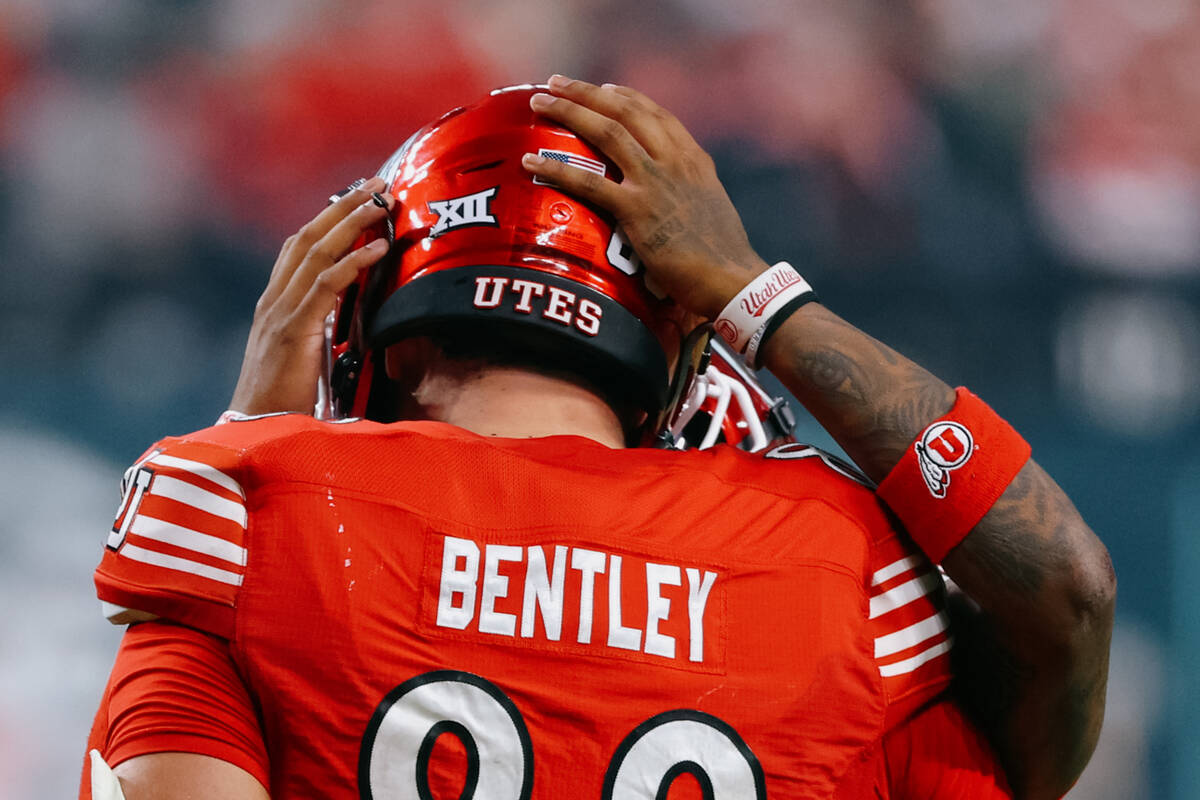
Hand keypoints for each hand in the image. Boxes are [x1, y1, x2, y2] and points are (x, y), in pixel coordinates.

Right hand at [228, 176, 393, 415]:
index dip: (327, 218)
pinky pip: (326, 285)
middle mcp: (274, 300)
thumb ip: (320, 330)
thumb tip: (350, 317)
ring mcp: (280, 312)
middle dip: (343, 205)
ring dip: (352, 221)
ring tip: (382, 201)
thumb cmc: (283, 402)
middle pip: (308, 236)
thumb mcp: (304, 356)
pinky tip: (378, 247)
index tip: (358, 198)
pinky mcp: (293, 331)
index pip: (299, 247)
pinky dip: (353, 262)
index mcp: (275, 303)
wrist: (256, 433)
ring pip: (316, 251)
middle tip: (376, 183)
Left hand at [522, 76, 769, 318]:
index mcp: (693, 159)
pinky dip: (555, 168)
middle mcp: (674, 161)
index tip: (603, 89)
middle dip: (586, 93)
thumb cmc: (722, 253)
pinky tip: (531, 161)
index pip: (655, 114)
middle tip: (556, 82)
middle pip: (625, 112)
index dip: (625, 97)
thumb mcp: (710, 205)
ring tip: (538, 102)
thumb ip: (687, 188)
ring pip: (606, 132)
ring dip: (568, 112)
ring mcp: (655, 182)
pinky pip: (587, 182)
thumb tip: (668, 194)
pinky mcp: (637, 210)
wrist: (731, 278)